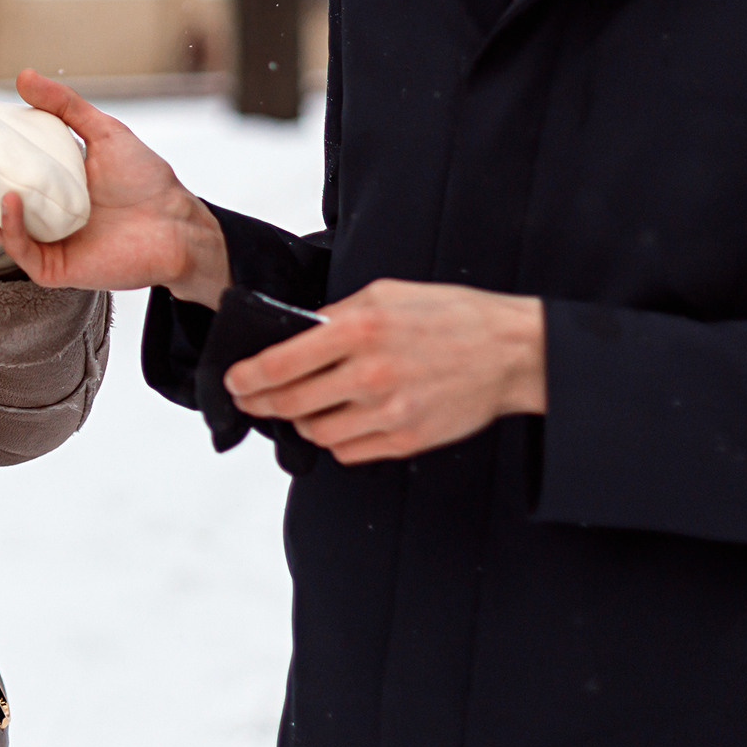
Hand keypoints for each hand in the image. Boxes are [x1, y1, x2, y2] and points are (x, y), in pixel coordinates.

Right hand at [0, 69, 230, 306]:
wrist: (178, 222)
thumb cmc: (145, 181)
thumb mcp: (102, 131)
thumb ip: (63, 106)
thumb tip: (21, 75)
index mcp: (38, 183)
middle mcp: (32, 214)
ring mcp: (39, 242)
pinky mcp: (52, 267)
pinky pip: (20, 247)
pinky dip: (12, 222)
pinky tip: (13, 196)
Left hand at [225, 279, 545, 463]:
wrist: (510, 351)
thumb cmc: (450, 315)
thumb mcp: (387, 294)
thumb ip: (338, 314)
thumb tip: (296, 334)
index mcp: (360, 329)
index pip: (282, 362)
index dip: (248, 377)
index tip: (235, 381)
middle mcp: (370, 374)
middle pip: (291, 403)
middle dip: (262, 403)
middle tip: (253, 400)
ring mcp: (389, 413)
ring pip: (317, 433)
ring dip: (302, 422)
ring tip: (302, 407)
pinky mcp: (406, 440)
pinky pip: (350, 452)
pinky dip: (338, 439)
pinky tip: (342, 420)